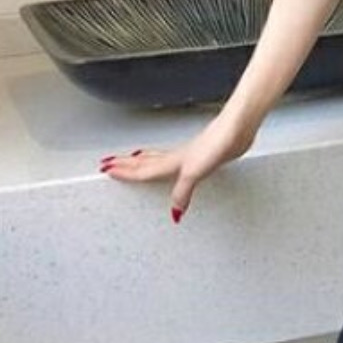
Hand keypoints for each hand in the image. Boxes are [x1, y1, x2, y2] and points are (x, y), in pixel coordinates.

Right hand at [98, 112, 257, 223]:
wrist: (236, 129)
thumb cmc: (217, 144)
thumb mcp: (195, 172)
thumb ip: (182, 192)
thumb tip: (174, 213)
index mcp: (173, 162)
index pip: (143, 170)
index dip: (125, 171)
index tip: (107, 169)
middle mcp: (177, 158)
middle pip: (145, 162)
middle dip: (126, 164)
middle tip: (109, 163)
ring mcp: (189, 155)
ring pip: (158, 158)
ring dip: (142, 160)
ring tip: (132, 159)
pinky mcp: (201, 155)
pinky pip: (174, 160)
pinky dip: (164, 162)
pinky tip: (173, 164)